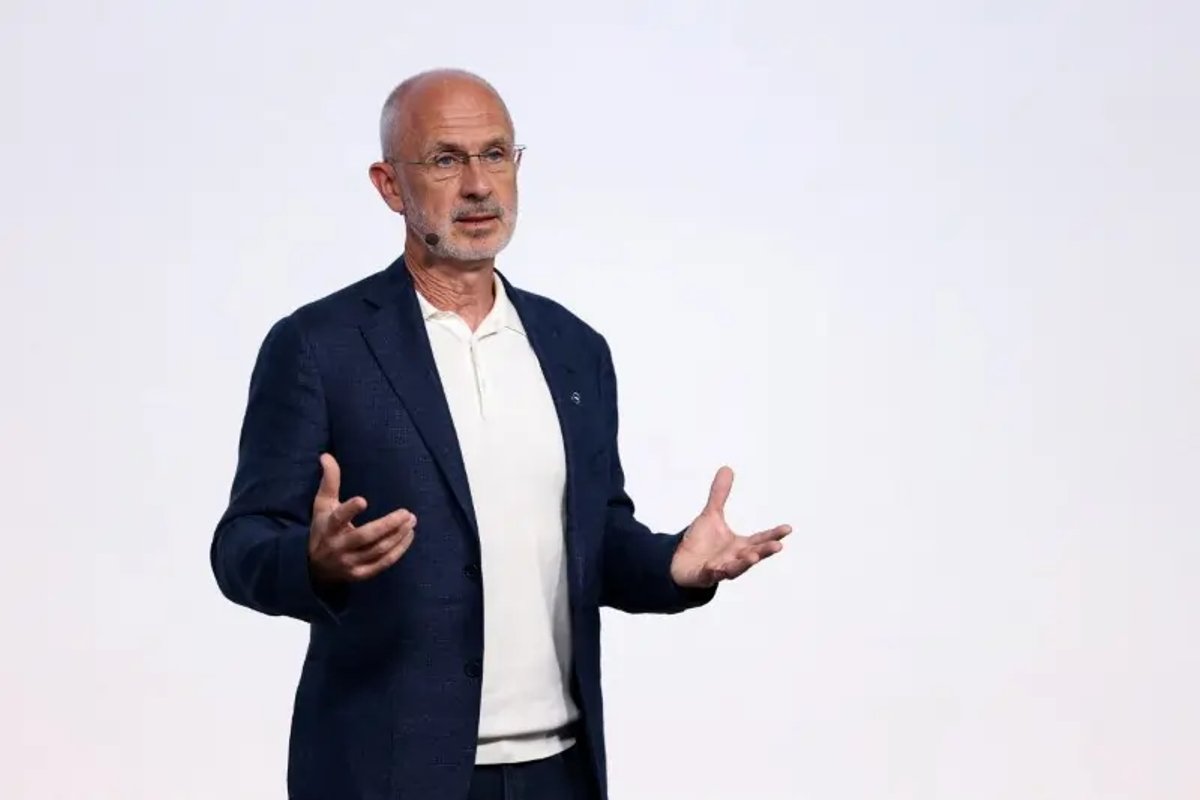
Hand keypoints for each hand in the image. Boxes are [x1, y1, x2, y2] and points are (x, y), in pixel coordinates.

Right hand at [308, 453, 416, 585]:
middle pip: (365, 536)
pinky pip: (383, 563)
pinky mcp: (359, 574)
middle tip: (407, 513)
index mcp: (328, 527)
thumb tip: (326, 455)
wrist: (314, 569)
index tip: (363, 500)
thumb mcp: (322, 506)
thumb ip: (329, 481)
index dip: (350, 510)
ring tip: (411, 521)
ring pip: (378, 550)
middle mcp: (338, 546)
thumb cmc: (322, 529)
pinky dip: (398, 550)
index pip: (338, 518)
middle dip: (388, 524)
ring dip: (397, 536)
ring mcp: (349, 563)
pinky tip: (408, 536)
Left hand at [670, 466, 790, 588]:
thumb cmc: (700, 542)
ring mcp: (720, 569)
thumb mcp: (711, 515)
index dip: (774, 534)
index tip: (788, 528)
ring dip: (745, 563)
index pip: (761, 539)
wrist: (680, 562)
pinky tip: (716, 568)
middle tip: (778, 546)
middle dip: (765, 551)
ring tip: (754, 557)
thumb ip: (720, 495)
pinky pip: (711, 575)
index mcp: (740, 546)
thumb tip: (727, 468)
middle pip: (753, 554)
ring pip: (735, 568)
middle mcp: (734, 558)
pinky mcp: (705, 576)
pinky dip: (714, 572)